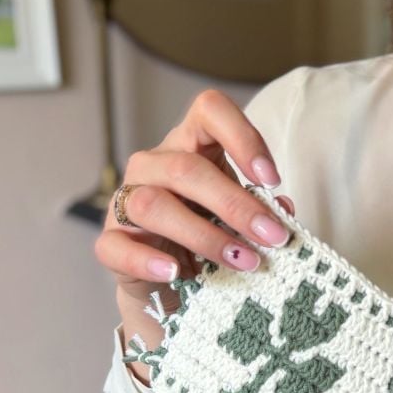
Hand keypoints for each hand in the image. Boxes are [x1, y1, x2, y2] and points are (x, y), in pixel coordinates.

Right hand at [94, 88, 295, 315]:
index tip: (272, 179)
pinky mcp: (110, 241)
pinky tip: (176, 272)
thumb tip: (282, 210)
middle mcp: (153, 165)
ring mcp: (125, 201)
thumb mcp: (240, 213)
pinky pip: (117, 247)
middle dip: (236, 205)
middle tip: (272, 236)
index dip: (243, 137)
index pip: (210, 111)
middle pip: (186, 169)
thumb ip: (262, 208)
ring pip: (153, 206)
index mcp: (190, 144)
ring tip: (243, 261)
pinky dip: (148, 261)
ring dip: (205, 236)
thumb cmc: (212, 231)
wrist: (175, 281)